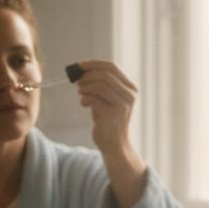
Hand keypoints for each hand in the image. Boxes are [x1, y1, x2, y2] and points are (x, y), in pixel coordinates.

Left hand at [75, 59, 145, 207]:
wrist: (114, 143)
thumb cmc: (108, 119)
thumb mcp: (107, 98)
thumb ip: (100, 83)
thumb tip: (83, 69)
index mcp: (130, 88)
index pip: (112, 67)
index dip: (94, 63)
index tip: (80, 65)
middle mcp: (130, 95)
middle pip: (105, 74)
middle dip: (87, 76)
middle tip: (78, 82)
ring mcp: (123, 105)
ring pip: (99, 85)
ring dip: (85, 87)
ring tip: (81, 93)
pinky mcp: (113, 114)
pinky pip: (94, 99)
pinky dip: (85, 99)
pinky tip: (83, 104)